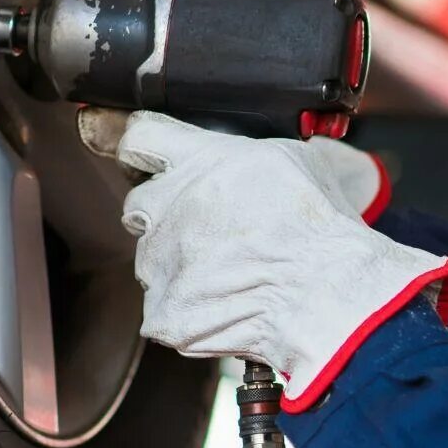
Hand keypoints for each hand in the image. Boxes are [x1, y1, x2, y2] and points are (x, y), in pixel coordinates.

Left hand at [116, 112, 447, 409]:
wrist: (326, 295)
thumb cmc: (320, 229)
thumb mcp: (299, 160)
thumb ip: (253, 154)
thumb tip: (251, 156)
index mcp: (198, 161)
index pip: (138, 136)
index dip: (130, 140)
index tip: (121, 143)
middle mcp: (168, 207)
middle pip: (139, 204)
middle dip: (164, 215)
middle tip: (208, 230)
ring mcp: (161, 262)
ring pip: (153, 260)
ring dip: (179, 265)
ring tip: (230, 275)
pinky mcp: (163, 312)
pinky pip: (165, 309)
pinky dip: (190, 312)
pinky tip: (226, 306)